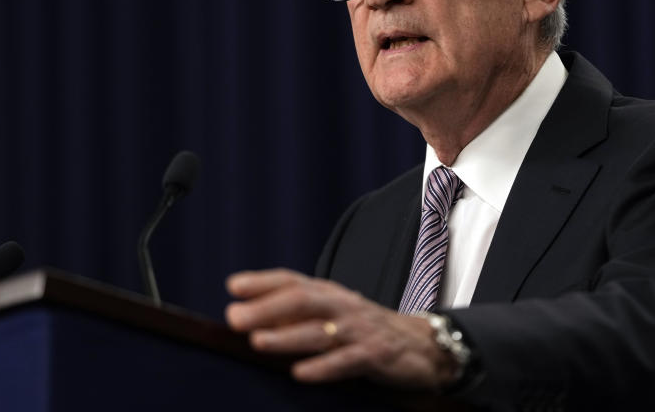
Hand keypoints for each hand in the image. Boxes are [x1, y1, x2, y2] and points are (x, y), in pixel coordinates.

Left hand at [225, 268, 459, 389]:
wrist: (422, 344)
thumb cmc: (364, 329)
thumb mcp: (332, 315)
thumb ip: (295, 315)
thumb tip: (249, 316)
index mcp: (329, 294)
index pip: (292, 281)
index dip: (263, 281)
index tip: (232, 286)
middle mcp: (342, 306)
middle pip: (302, 300)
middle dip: (266, 308)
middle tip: (235, 318)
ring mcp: (358, 330)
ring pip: (319, 331)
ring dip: (286, 337)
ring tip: (257, 342)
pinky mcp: (375, 355)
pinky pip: (346, 361)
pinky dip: (322, 367)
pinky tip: (300, 373)